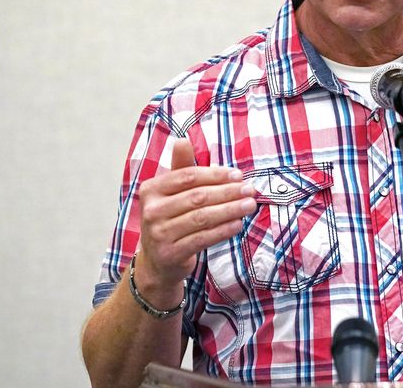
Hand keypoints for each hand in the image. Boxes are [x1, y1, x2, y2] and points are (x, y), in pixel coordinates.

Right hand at [134, 139, 256, 299]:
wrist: (157, 262)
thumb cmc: (171, 220)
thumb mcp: (172, 193)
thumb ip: (181, 168)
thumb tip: (182, 140)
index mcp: (151, 189)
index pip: (188, 176)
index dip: (215, 175)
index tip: (238, 175)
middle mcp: (151, 210)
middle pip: (197, 197)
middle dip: (228, 192)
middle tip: (250, 189)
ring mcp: (158, 234)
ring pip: (202, 217)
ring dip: (230, 210)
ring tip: (250, 205)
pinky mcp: (170, 253)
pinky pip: (202, 239)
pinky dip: (223, 230)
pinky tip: (238, 224)